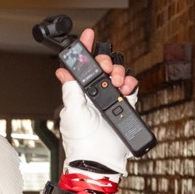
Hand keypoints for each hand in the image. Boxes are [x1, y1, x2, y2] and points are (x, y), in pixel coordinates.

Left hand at [56, 29, 139, 178]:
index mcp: (79, 93)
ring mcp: (110, 100)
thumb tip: (63, 73)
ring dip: (118, 72)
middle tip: (105, 69)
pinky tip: (126, 87)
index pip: (81, 67)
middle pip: (102, 66)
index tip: (87, 34)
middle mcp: (94, 95)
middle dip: (105, 62)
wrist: (100, 159)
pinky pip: (130, 87)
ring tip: (116, 82)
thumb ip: (71, 90)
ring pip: (117, 74)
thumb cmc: (81, 141)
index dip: (84, 50)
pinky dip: (130, 83)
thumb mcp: (71, 111)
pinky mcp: (124, 106)